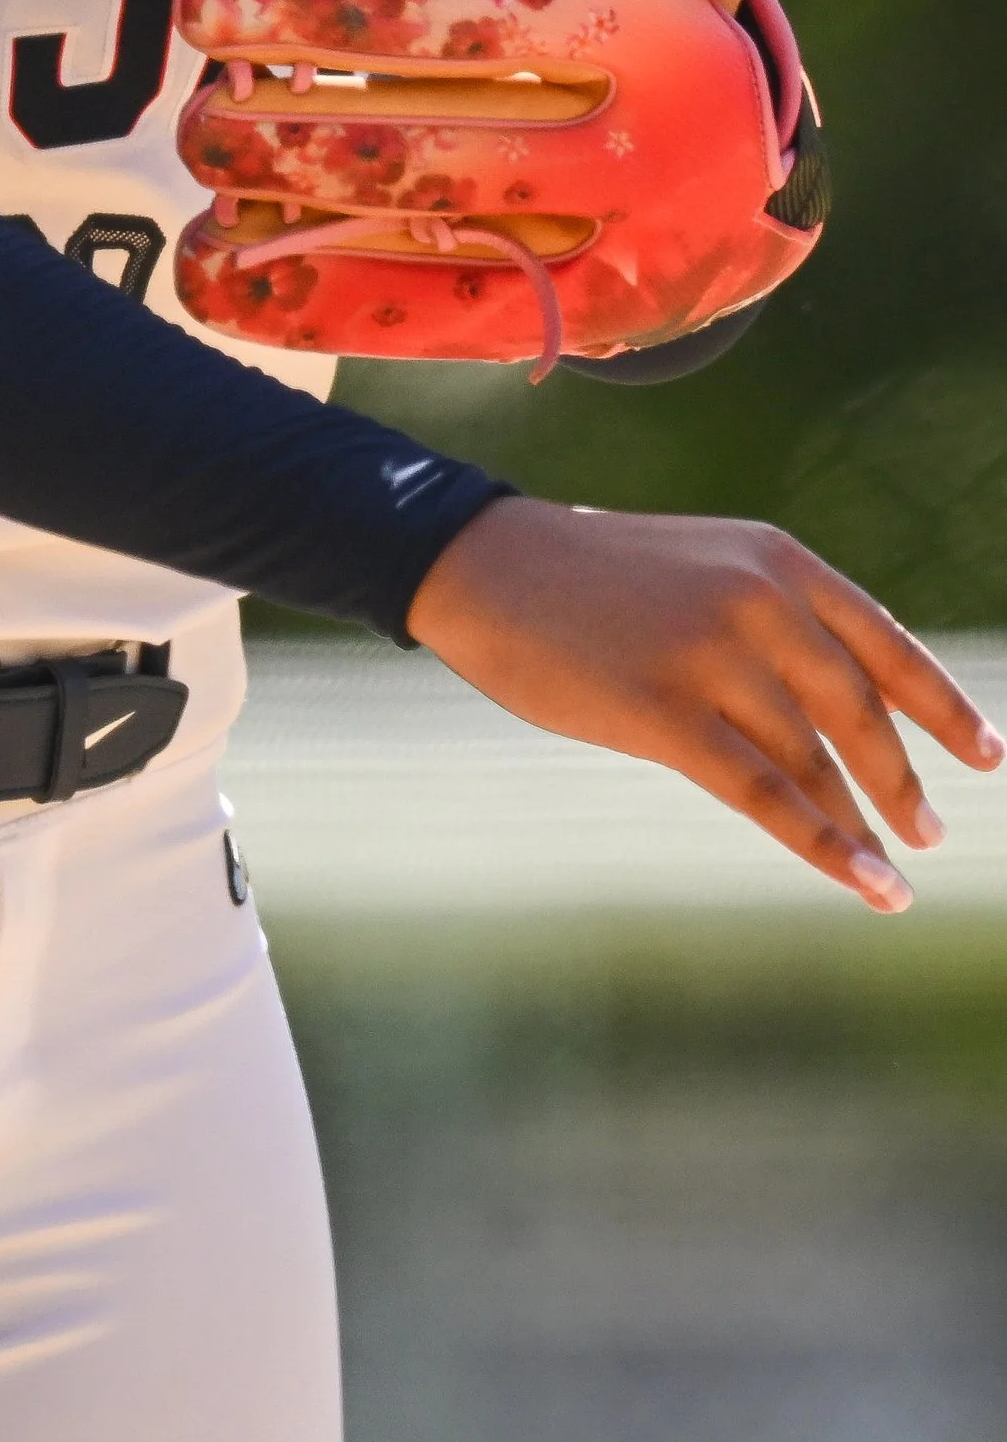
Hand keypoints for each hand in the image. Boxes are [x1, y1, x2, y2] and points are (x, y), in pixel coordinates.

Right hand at [408, 495, 1001, 908]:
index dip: (941, 704)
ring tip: (895, 867)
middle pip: (859, 708)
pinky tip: (868, 882)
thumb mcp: (700, 567)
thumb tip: (839, 703)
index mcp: (775, 559)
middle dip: (903, 778)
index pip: (886, 641)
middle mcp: (758, 600)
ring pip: (814, 758)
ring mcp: (712, 655)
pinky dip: (825, 845)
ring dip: (864, 820)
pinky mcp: (664, 712)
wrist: (485, 563)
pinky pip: (765, 793)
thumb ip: (769, 614)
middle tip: (932, 830)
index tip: (985, 755)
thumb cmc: (588, 576)